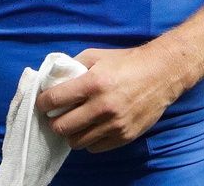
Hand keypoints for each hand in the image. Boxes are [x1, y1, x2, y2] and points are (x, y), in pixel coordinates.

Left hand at [36, 46, 185, 152]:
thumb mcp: (97, 55)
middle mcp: (102, 106)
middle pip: (62, 127)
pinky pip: (95, 148)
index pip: (55, 100)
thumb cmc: (126, 62)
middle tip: (56, 117)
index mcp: (93, 83)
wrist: (161, 73)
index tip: (42, 104)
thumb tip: (54, 80)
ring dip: (71, 134)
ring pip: (77, 142)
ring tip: (73, 124)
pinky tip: (91, 129)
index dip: (43, 103)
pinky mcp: (125, 136)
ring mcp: (114, 124)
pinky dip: (89, 141)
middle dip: (54, 122)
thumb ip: (74, 66)